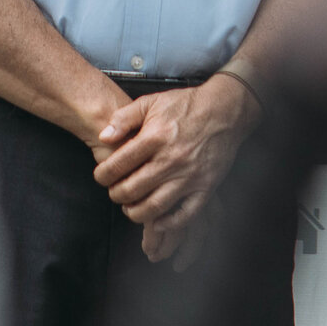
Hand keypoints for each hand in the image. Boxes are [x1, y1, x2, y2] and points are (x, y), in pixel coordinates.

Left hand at [92, 76, 258, 262]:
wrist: (225, 110)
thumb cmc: (186, 105)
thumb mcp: (151, 101)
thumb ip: (124, 118)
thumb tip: (103, 136)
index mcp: (155, 137)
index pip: (118, 164)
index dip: (103, 175)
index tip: (101, 177)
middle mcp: (171, 159)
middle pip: (132, 189)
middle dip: (116, 195)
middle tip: (114, 193)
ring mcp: (190, 176)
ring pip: (155, 207)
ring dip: (136, 213)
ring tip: (130, 208)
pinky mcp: (206, 187)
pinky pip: (185, 214)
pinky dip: (169, 223)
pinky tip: (158, 221)